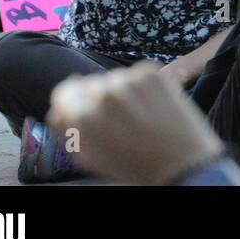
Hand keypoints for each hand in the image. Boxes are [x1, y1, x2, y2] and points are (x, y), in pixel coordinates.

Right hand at [47, 61, 223, 184]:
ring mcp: (130, 80)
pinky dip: (141, 85)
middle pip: (90, 83)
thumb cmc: (132, 165)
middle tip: (117, 119)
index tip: (81, 107)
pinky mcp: (153, 74)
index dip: (72, 100)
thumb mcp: (88, 157)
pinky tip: (151, 106)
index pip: (64, 90)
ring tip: (137, 115)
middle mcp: (104, 93)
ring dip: (120, 90)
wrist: (182, 162)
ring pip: (114, 77)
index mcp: (83, 116)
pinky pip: (137, 73)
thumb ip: (67, 131)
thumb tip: (57, 109)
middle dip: (97, 97)